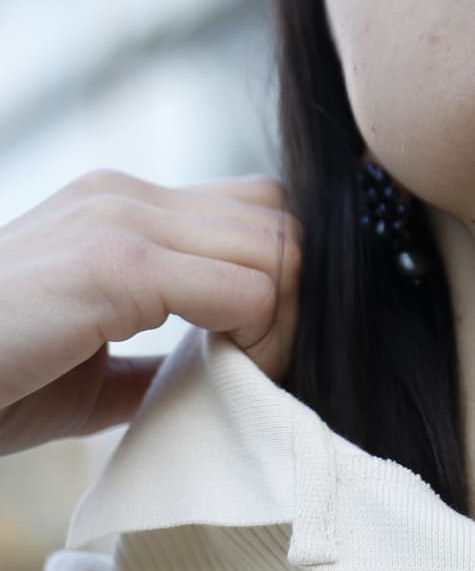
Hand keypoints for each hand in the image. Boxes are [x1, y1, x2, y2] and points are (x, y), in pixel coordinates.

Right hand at [0, 168, 302, 456]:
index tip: (260, 351)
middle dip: (296, 295)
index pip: (252, 208)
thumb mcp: (81, 367)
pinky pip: (245, 287)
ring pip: (278, 246)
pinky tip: (227, 374)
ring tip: (247, 373)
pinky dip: (259, 336)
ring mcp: (121, 218)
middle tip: (266, 365)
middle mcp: (126, 193)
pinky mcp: (117, 261)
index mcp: (119, 206)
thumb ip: (148, 356)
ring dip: (283, 320)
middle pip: (279, 217)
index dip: (279, 278)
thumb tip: (215, 377)